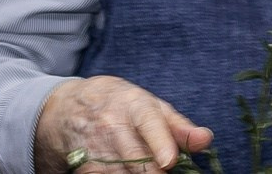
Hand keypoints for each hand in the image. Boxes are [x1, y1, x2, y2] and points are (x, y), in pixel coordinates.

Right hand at [34, 75, 211, 171]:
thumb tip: (206, 140)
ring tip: (149, 168)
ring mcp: (96, 148)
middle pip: (138, 159)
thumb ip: (179, 126)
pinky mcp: (85, 168)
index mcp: (134, 105)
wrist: (66, 109)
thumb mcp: (149, 106)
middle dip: (156, 172)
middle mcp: (112, 125)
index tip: (170, 161)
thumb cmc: (119, 106)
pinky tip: (126, 171)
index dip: (160, 143)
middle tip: (166, 170)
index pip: (148, 122)